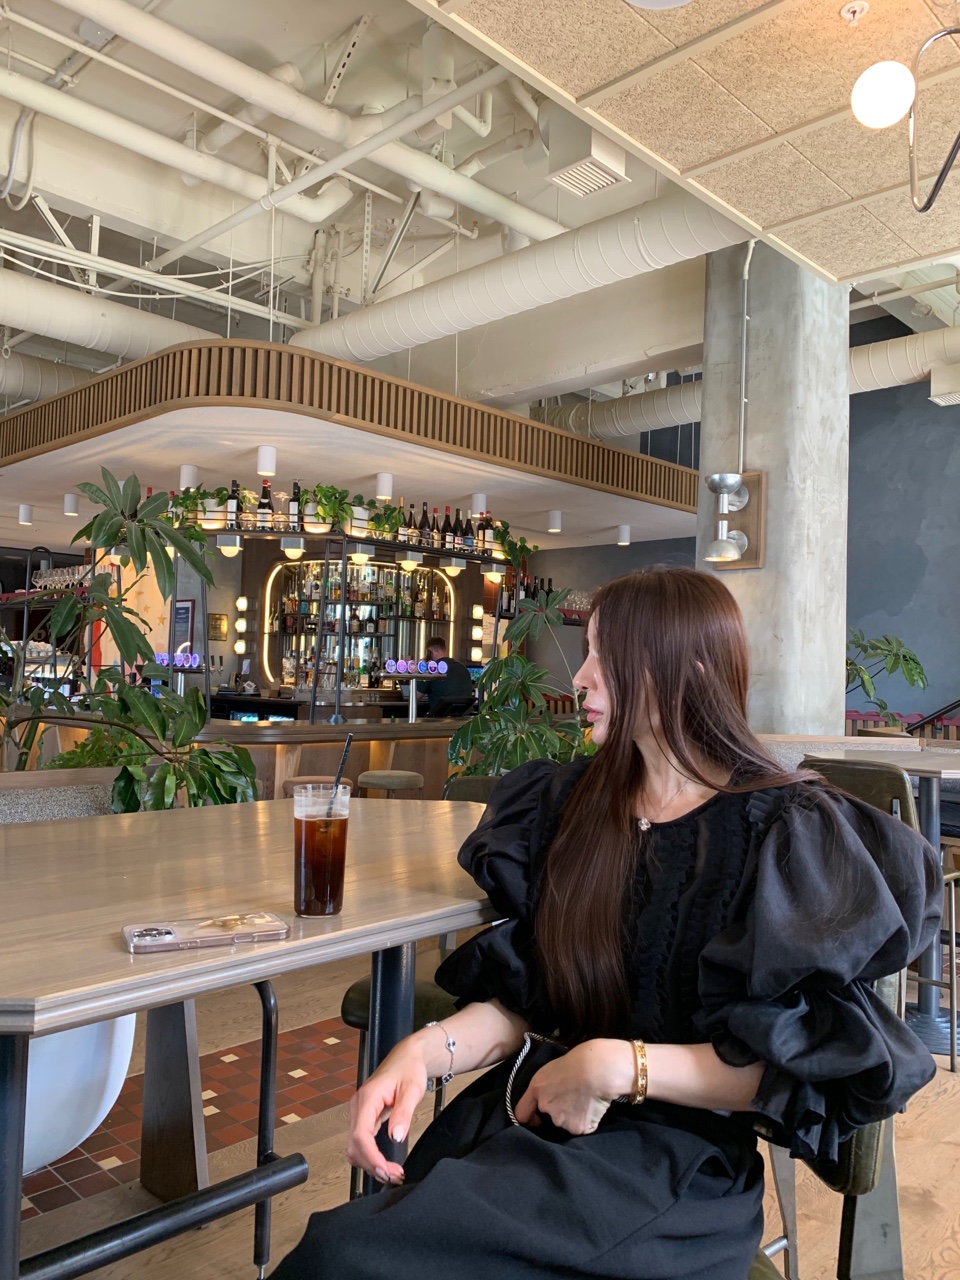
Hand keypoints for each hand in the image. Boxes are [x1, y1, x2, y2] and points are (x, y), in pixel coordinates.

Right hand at [346, 1040, 428, 1185]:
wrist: (408, 1057)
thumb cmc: (409, 1068)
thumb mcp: (412, 1090)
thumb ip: (403, 1114)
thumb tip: (396, 1137)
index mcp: (368, 1098)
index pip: (361, 1134)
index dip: (371, 1157)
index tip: (386, 1171)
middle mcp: (359, 1105)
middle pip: (355, 1145)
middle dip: (372, 1164)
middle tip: (394, 1176)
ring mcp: (360, 1111)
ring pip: (355, 1146)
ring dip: (370, 1163)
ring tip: (391, 1172)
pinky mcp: (364, 1116)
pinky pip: (361, 1141)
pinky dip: (370, 1155)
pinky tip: (384, 1162)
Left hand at [512, 1039, 633, 1135]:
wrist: (599, 1070)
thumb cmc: (579, 1061)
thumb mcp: (553, 1068)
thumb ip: (544, 1086)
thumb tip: (547, 1095)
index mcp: (536, 1090)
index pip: (521, 1114)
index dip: (529, 1117)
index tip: (536, 1117)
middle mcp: (546, 1108)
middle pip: (548, 1119)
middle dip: (557, 1113)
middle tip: (571, 1099)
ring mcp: (561, 1121)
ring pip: (565, 1124)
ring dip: (572, 1117)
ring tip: (584, 1100)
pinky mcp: (578, 1128)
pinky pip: (582, 1128)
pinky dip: (587, 1121)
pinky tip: (592, 1107)